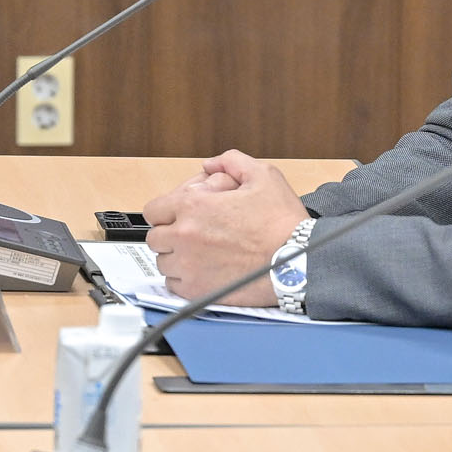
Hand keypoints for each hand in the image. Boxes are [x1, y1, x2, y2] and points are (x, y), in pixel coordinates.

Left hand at [143, 150, 309, 305]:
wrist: (297, 260)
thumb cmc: (282, 222)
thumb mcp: (263, 175)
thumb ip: (231, 161)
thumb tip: (210, 164)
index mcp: (194, 206)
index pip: (153, 210)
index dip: (166, 211)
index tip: (178, 216)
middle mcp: (185, 236)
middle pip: (155, 238)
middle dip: (170, 234)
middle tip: (190, 235)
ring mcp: (189, 266)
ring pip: (163, 262)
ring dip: (176, 257)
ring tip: (199, 254)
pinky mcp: (197, 290)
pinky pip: (174, 284)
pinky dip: (184, 278)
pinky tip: (202, 271)